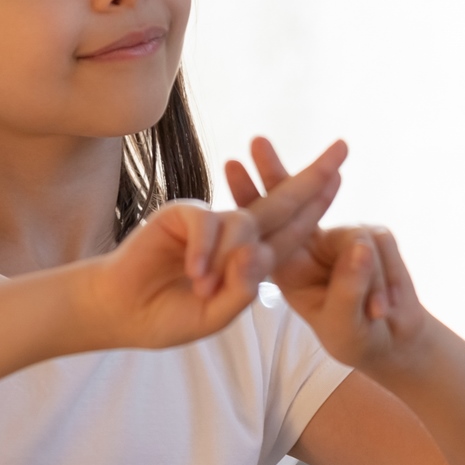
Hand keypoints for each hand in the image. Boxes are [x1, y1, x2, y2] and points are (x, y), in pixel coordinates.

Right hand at [76, 140, 346, 349]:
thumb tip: (257, 254)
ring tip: (204, 287)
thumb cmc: (168, 315)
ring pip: (244, 224)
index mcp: (251, 258)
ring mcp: (211, 222)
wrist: (121, 313)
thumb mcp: (216, 314)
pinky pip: (207, 222)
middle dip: (313, 177)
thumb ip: (241, 290)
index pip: (293, 230)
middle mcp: (236, 234)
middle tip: (343, 148)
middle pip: (282, 202)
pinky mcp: (182, 215)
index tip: (340, 177)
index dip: (317, 204)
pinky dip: (206, 249)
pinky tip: (195, 272)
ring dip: (231, 257)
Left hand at [225, 140, 430, 374]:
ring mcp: (344, 236)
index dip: (250, 196)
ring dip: (368, 282)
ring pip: (355, 236)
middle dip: (275, 171)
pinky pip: (380, 245)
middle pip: (290, 200)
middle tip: (255, 141)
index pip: (266, 227)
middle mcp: (312, 243)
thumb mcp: (344, 322)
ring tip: (376, 314)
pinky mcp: (375, 237)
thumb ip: (348, 286)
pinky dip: (386, 284)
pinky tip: (384, 309)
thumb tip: (360, 245)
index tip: (231, 165)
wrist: (393, 339)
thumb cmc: (356, 335)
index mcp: (290, 265)